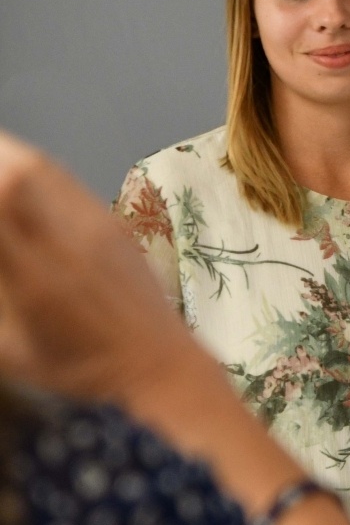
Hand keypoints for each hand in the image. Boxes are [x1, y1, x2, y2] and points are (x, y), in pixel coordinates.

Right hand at [0, 130, 201, 403]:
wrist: (159, 361)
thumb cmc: (79, 367)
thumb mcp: (11, 349)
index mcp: (34, 279)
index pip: (0, 210)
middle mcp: (66, 243)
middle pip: (19, 176)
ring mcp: (95, 227)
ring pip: (44, 169)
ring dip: (7, 157)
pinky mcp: (114, 223)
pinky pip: (67, 181)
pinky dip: (35, 170)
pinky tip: (20, 178)